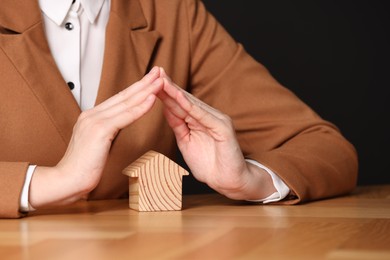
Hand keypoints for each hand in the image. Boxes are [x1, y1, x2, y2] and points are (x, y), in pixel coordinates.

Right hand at [30, 67, 163, 207]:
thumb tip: (117, 129)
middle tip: (159, 71)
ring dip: (146, 91)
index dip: (136, 89)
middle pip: (124, 96)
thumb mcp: (97, 144)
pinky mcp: (99, 130)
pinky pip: (124, 117)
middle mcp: (92, 114)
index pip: (119, 99)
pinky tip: (152, 99)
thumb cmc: (83, 167)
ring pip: (126, 103)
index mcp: (92, 116)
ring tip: (160, 81)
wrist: (67, 180)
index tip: (150, 80)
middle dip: (144, 83)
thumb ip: (106, 132)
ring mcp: (95, 120)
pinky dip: (140, 108)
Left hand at [157, 68, 275, 199]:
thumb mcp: (186, 142)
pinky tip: (177, 97)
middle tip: (155, 71)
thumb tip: (166, 108)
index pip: (179, 103)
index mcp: (199, 120)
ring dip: (176, 92)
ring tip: (162, 80)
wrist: (229, 182)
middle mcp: (209, 116)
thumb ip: (178, 125)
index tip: (150, 81)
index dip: (165, 92)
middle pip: (185, 99)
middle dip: (169, 86)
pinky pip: (202, 116)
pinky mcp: (222, 128)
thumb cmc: (209, 164)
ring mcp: (217, 120)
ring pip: (192, 104)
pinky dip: (189, 106)